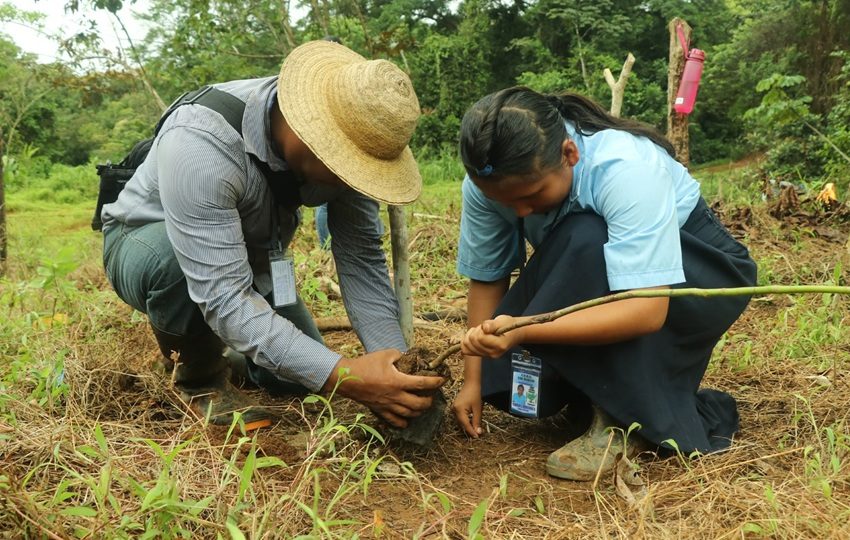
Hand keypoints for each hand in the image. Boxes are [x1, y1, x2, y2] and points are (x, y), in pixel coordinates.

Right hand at [323, 349, 445, 427]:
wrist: (347, 379)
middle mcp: (395, 396)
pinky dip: (404, 422)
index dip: (435, 382)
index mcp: (398, 381)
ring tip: (422, 405)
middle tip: (431, 395)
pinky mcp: (380, 411)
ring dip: (419, 411)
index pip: (422, 384)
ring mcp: (388, 406)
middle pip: (419, 404)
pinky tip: (407, 418)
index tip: (442, 380)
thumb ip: (400, 355)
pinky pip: (395, 421)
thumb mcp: (385, 354)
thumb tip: (409, 357)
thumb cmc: (366, 364)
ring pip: (409, 414)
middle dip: (429, 401)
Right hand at [452, 380, 483, 437]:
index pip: (465, 424)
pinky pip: (460, 416)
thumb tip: (478, 433)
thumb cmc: (476, 393)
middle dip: (470, 429)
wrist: (472, 382)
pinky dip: (466, 420)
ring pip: (461, 421)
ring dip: (468, 425)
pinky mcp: (456, 406)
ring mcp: (454, 408)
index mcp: (458, 410)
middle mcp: (454, 409)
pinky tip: (471, 422)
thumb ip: (477, 421)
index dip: (471, 432)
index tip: (477, 437)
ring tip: (476, 430)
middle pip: (462, 424)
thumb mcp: (478, 408)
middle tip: (478, 435)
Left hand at [461, 314, 525, 357]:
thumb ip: (493, 324)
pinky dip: (466, 341)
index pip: (480, 338)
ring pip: (467, 346)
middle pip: (472, 341)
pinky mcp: (482, 355)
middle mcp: (493, 353)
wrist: (513, 333)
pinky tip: (474, 336)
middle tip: (485, 328)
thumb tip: (485, 328)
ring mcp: (487, 355)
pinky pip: (466, 350)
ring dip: (471, 335)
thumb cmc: (508, 325)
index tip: (487, 326)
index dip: (481, 329)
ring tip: (481, 332)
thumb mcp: (502, 321)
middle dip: (476, 331)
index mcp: (500, 345)